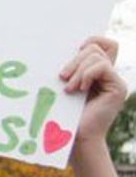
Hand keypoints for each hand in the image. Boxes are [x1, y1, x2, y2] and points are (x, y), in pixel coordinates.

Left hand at [60, 36, 127, 154]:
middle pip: (94, 47)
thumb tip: (59, 44)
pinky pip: (102, 67)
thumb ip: (70, 66)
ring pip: (95, 56)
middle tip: (62, 77)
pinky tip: (80, 89)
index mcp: (96, 71)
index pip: (102, 42)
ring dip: (78, 70)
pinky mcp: (118, 88)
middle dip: (74, 60)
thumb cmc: (64, 112)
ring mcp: (115, 81)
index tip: (72, 52)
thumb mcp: (64, 83)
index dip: (90, 40)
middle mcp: (108, 74)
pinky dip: (87, 75)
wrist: (75, 136)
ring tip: (69, 88)